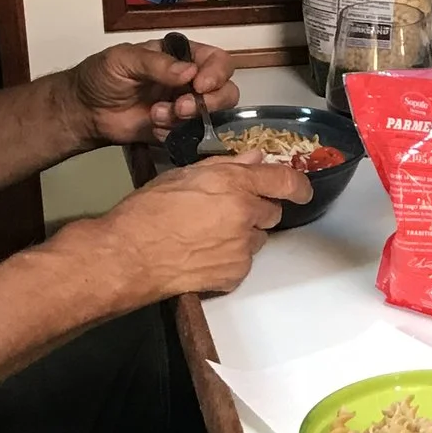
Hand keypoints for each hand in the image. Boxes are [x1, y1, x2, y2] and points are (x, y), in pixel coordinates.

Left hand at [67, 38, 238, 147]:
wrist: (85, 111)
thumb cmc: (102, 76)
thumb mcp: (124, 60)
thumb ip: (156, 64)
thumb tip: (189, 72)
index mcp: (181, 57)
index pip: (217, 60)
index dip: (216, 73)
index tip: (201, 85)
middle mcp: (190, 81)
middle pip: (226, 89)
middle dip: (209, 101)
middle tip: (182, 108)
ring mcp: (186, 107)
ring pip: (214, 114)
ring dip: (190, 118)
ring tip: (158, 116)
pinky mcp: (177, 130)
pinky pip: (193, 135)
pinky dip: (175, 133)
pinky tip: (154, 127)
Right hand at [102, 157, 308, 297]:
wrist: (128, 255)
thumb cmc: (146, 212)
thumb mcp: (182, 175)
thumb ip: (224, 166)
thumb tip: (253, 159)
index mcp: (233, 183)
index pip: (284, 180)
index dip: (298, 186)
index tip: (302, 191)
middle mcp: (245, 213)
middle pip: (271, 212)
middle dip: (255, 210)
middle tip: (225, 212)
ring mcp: (242, 246)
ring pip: (257, 238)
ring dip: (243, 235)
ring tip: (207, 235)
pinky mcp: (235, 273)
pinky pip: (244, 262)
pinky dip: (230, 258)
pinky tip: (203, 254)